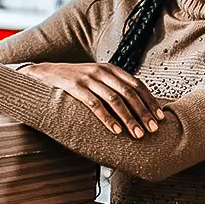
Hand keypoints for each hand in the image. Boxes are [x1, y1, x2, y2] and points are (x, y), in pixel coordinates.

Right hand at [19, 62, 164, 137]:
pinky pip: (95, 105)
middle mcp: (102, 72)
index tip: (160, 117)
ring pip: (115, 100)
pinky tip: (116, 131)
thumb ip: (114, 87)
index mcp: (111, 69)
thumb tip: (137, 106)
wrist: (44, 73)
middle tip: (152, 130)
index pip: (137, 85)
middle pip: (129, 94)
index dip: (150, 101)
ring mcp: (88, 79)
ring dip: (129, 119)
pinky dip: (107, 119)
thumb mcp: (96, 78)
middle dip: (143, 113)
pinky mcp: (75, 88)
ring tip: (137, 134)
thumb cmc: (74, 80)